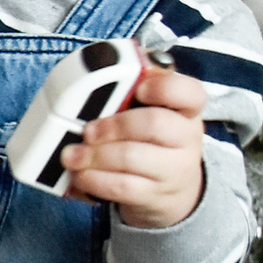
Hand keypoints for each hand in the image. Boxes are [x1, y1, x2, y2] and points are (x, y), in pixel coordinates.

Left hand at [63, 64, 207, 228]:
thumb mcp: (153, 114)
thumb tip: (98, 66)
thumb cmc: (153, 142)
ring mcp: (173, 169)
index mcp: (186, 110)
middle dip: (113, 125)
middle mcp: (186, 138)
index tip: (138, 88)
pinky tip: (80, 174)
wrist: (171, 191)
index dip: (163, 87)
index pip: (190, 92)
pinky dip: (93, 179)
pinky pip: (121, 186)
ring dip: (94, 155)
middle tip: (87, 130)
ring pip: (132, 157)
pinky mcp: (154, 195)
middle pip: (154, 124)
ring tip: (72, 155)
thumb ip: (133, 92)